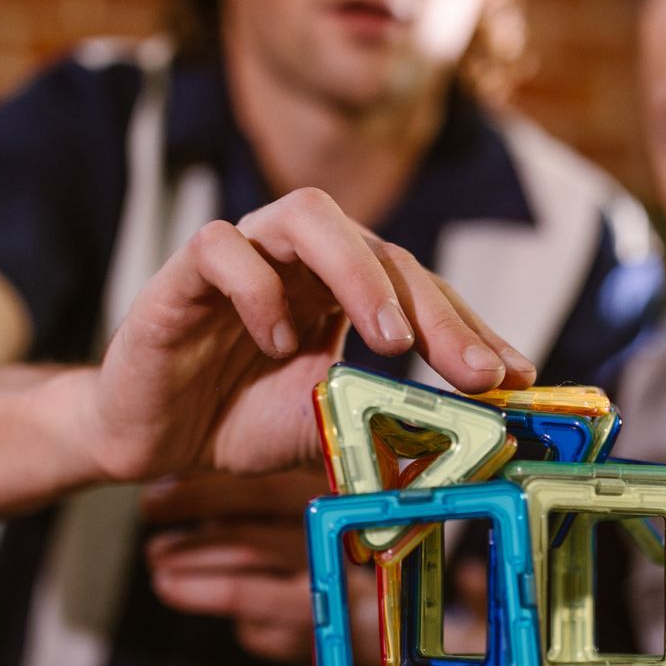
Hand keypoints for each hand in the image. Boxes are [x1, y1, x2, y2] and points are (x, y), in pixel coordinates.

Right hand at [68, 188, 535, 483]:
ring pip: (308, 216)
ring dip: (358, 272)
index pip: (420, 288)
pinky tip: (279, 343)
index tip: (517, 376)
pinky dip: (259, 291)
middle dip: (435, 310)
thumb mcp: (327, 428)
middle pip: (381, 247)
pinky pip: (223, 249)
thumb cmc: (239, 419)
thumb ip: (384, 423)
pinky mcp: (183, 272)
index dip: (471, 328)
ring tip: (387, 338)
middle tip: (473, 370)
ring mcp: (244, 254)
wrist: (148, 436)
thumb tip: (466, 449)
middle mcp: (300, 258)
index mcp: (343, 288)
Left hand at [142, 468, 382, 664]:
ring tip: (161, 578)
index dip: (203, 495)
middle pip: (250, 544)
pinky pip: (255, 630)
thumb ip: (258, 496)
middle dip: (190, 547)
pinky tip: (209, 602)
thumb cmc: (331, 549)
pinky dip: (229, 613)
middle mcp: (341, 552)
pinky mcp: (317, 645)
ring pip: (244, 591)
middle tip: (153, 550)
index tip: (154, 499)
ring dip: (191, 584)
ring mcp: (331, 603)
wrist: (387, 617)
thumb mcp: (307, 510)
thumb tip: (173, 488)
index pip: (267, 491)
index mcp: (339, 504)